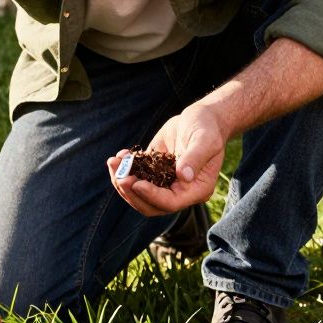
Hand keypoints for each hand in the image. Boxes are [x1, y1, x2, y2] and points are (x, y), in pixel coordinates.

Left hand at [106, 104, 227, 215]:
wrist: (202, 118)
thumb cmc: (208, 128)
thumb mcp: (205, 140)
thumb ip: (195, 158)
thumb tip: (184, 176)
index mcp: (196, 190)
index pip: (170, 202)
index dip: (151, 196)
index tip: (136, 183)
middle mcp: (180, 191)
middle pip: (150, 205)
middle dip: (132, 193)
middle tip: (119, 176)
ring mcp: (165, 183)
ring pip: (139, 194)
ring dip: (122, 181)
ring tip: (113, 162)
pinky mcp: (154, 171)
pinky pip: (136, 177)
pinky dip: (125, 169)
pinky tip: (121, 155)